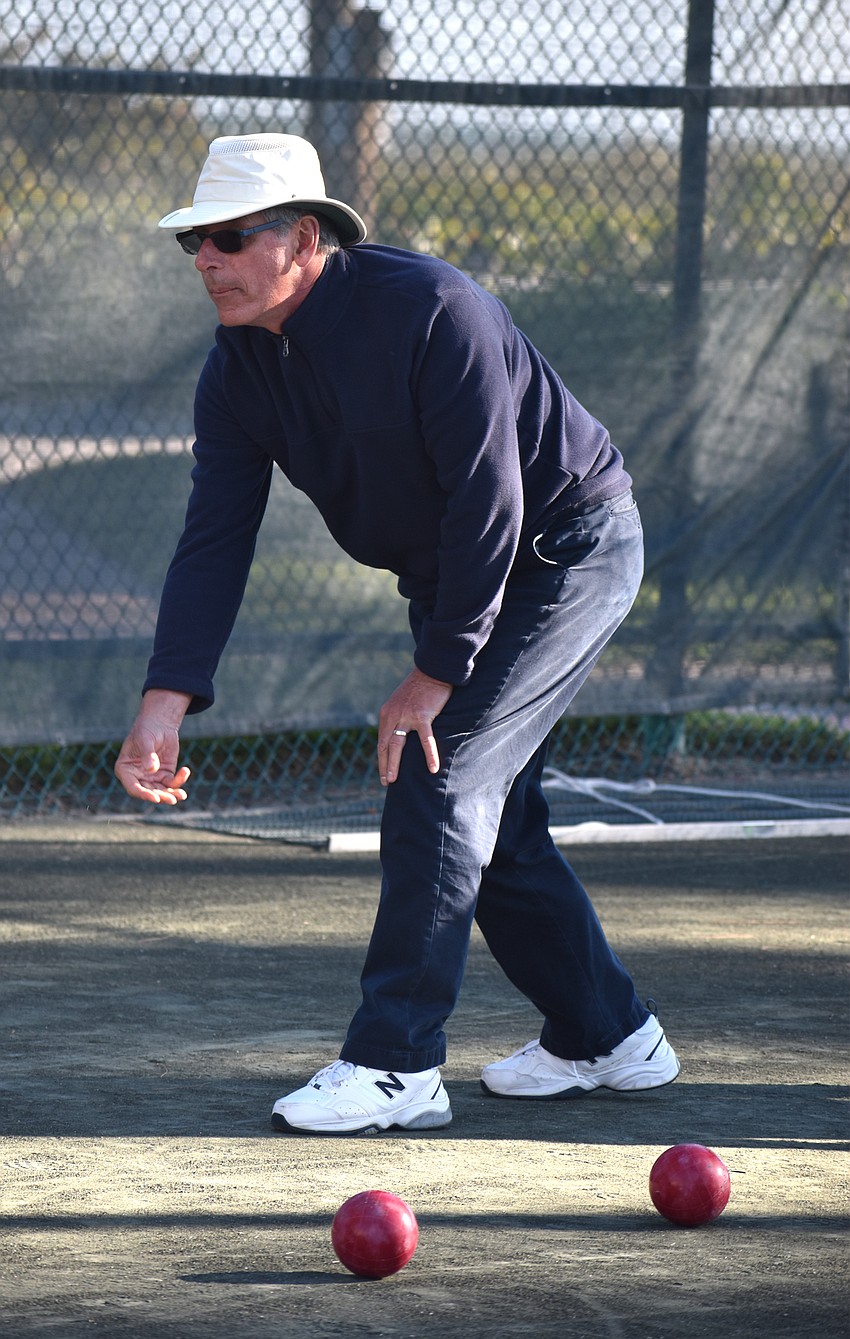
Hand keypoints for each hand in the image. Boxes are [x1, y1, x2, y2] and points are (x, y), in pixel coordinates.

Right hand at [114, 690, 192, 803]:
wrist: (159, 724)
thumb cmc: (146, 730)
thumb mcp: (145, 740)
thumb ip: (147, 754)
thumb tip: (151, 770)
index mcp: (125, 770)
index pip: (133, 787)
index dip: (143, 794)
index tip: (155, 798)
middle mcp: (137, 777)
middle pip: (149, 792)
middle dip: (161, 796)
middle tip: (172, 799)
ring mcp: (151, 777)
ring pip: (161, 791)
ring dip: (171, 794)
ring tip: (182, 795)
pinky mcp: (164, 774)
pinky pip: (172, 782)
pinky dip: (180, 780)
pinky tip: (185, 770)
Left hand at [378, 668, 452, 785]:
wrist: (433, 670)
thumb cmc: (421, 687)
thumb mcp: (403, 702)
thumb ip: (399, 717)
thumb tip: (401, 734)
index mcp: (387, 713)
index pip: (381, 741)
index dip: (381, 758)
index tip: (383, 773)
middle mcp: (393, 715)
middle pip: (384, 746)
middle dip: (384, 765)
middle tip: (386, 782)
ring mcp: (406, 716)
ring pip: (397, 745)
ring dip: (394, 764)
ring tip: (393, 780)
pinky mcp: (422, 715)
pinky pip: (425, 739)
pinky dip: (429, 755)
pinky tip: (433, 768)